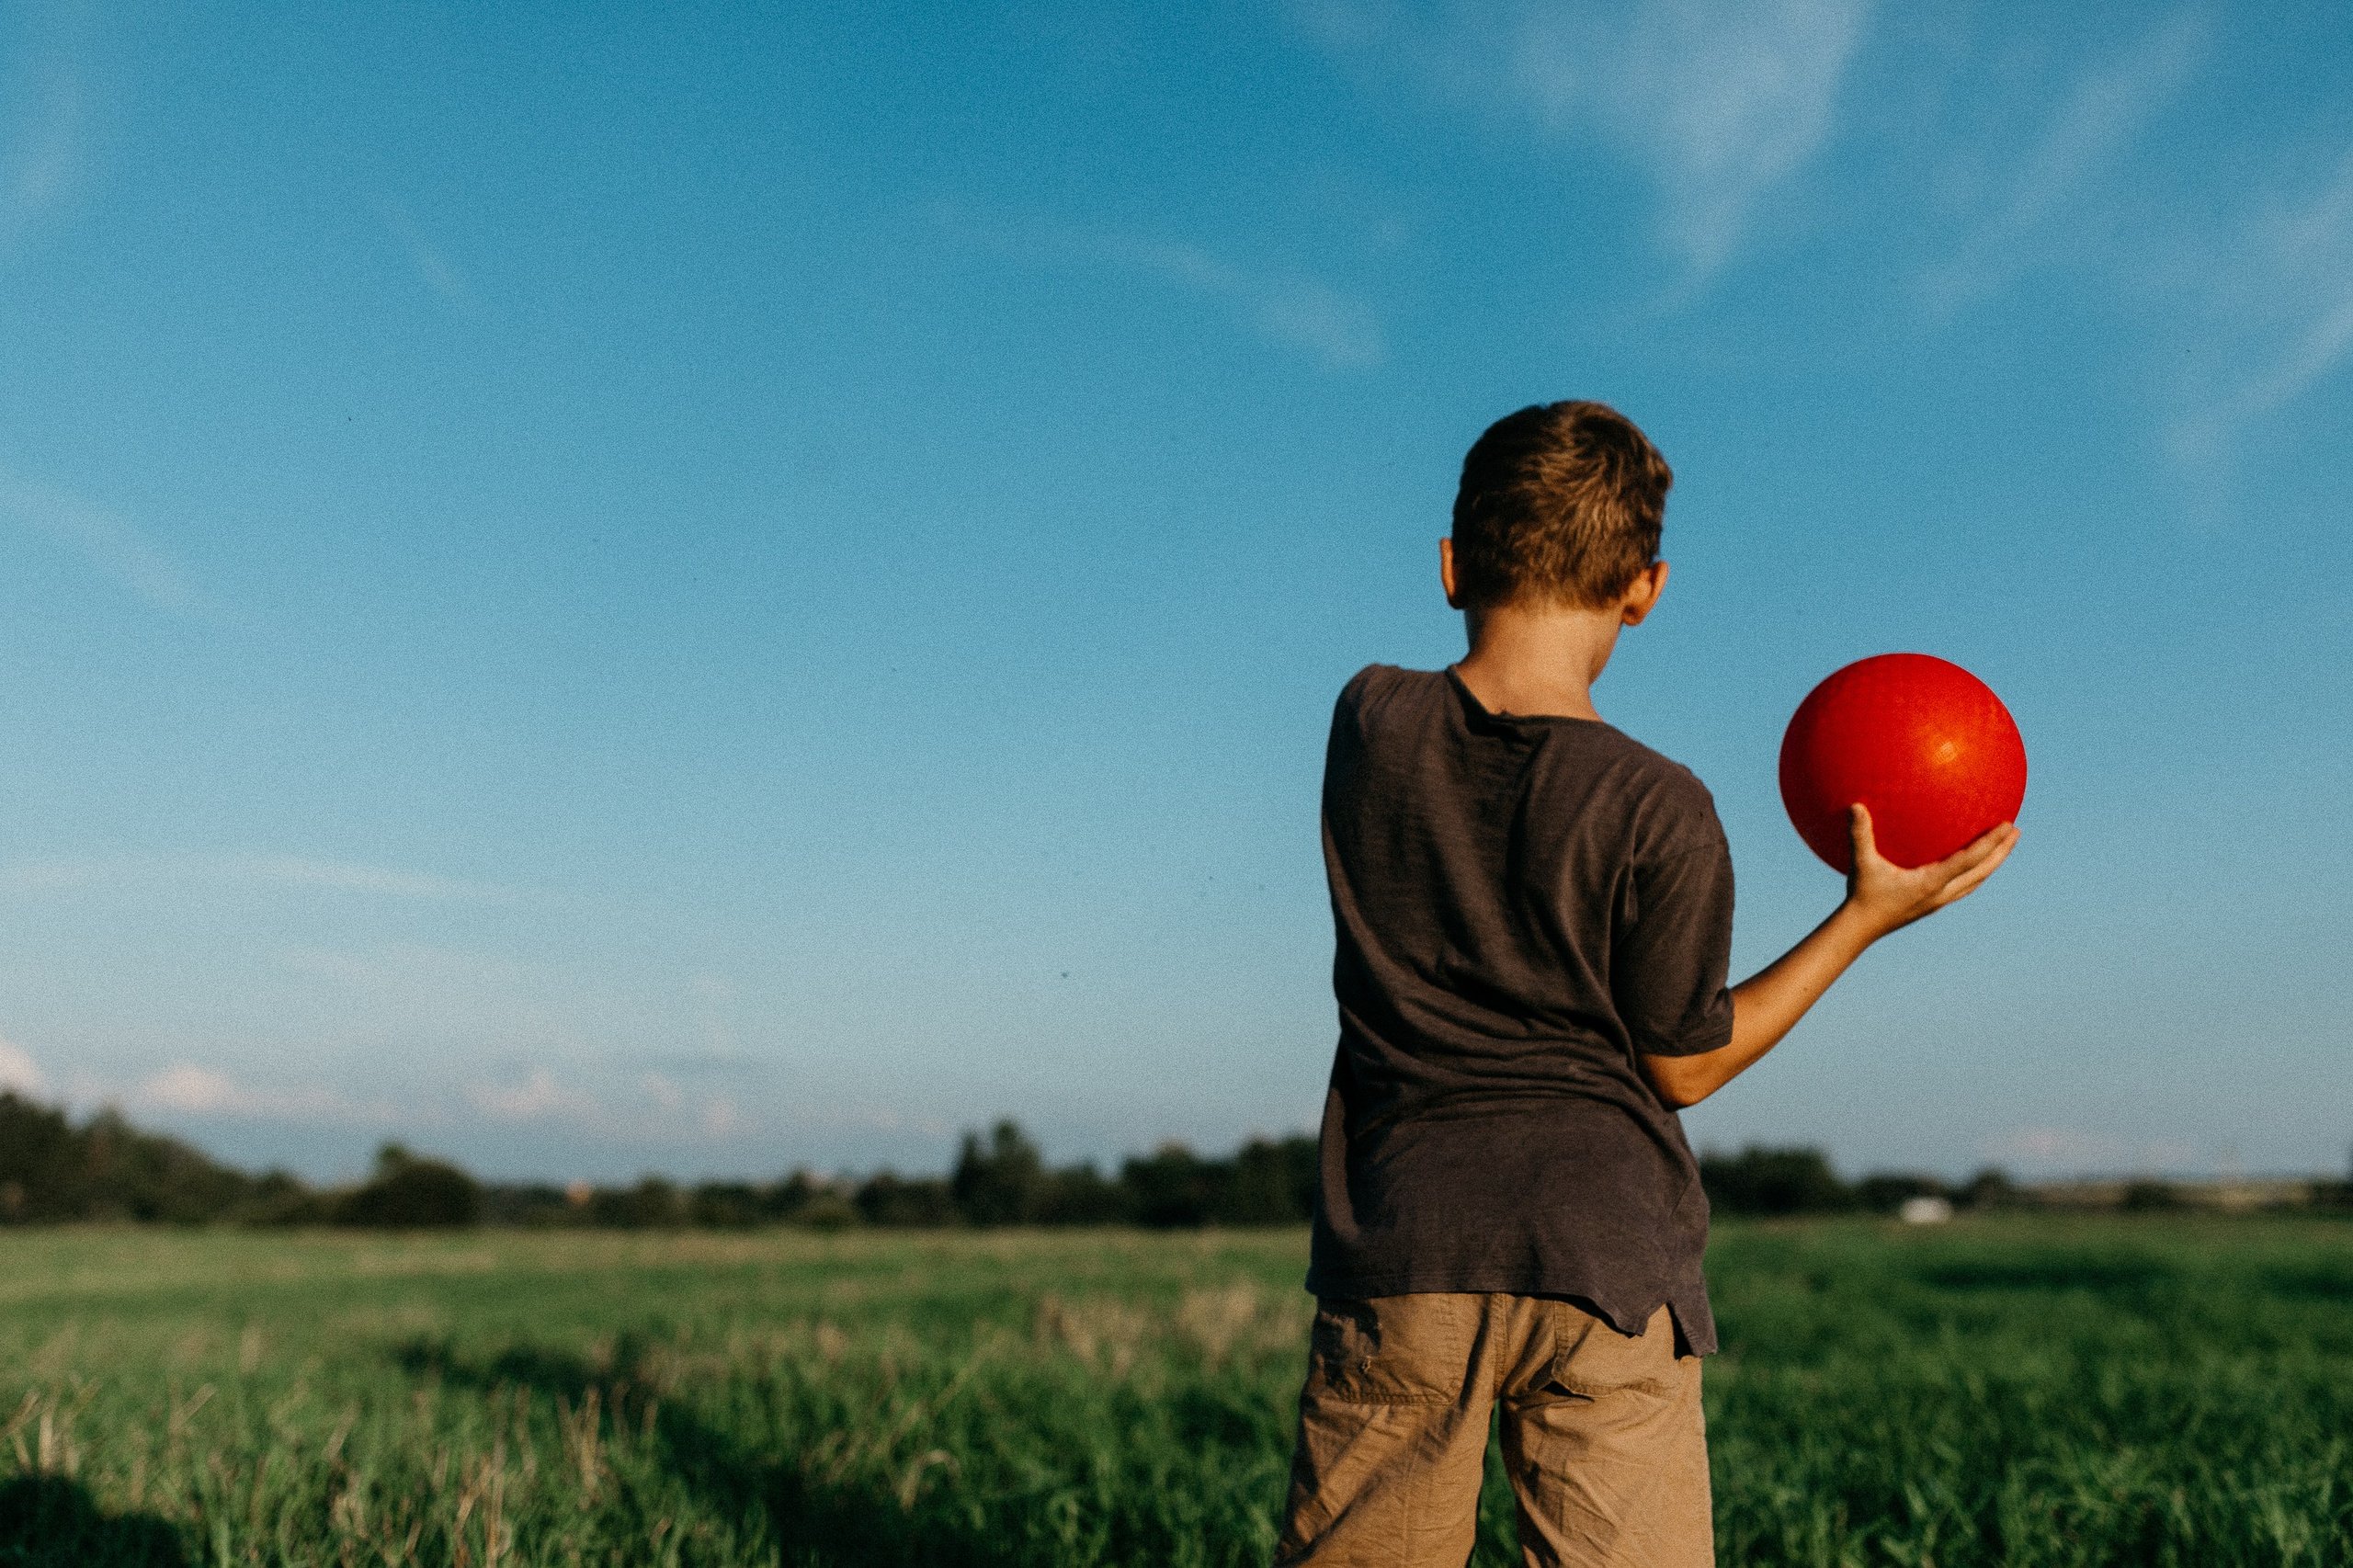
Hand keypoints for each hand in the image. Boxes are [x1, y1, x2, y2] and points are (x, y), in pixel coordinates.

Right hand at [1842, 804, 2017, 939]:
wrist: (1861, 929)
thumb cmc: (1862, 894)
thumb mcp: (1861, 863)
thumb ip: (1859, 834)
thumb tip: (1855, 805)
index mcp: (1931, 882)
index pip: (1969, 860)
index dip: (1991, 843)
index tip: (2007, 826)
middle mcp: (1942, 893)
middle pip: (1981, 871)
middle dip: (2001, 852)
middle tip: (2016, 831)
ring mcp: (1940, 901)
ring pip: (1976, 881)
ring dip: (1992, 863)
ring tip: (2004, 847)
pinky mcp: (1934, 904)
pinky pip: (1964, 886)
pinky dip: (1976, 873)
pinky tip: (1973, 864)